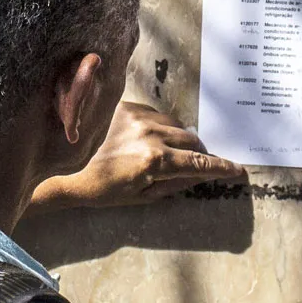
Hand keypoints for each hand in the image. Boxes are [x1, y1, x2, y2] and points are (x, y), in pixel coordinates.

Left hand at [34, 100, 246, 209]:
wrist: (63, 169)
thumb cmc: (101, 189)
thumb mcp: (140, 195)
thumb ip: (173, 184)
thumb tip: (198, 176)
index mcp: (154, 161)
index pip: (198, 163)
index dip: (221, 168)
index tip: (238, 170)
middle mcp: (149, 135)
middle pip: (192, 139)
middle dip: (200, 153)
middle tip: (198, 164)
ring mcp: (137, 117)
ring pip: (176, 125)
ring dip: (179, 139)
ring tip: (167, 153)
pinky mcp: (126, 106)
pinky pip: (156, 115)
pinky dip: (160, 127)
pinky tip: (147, 138)